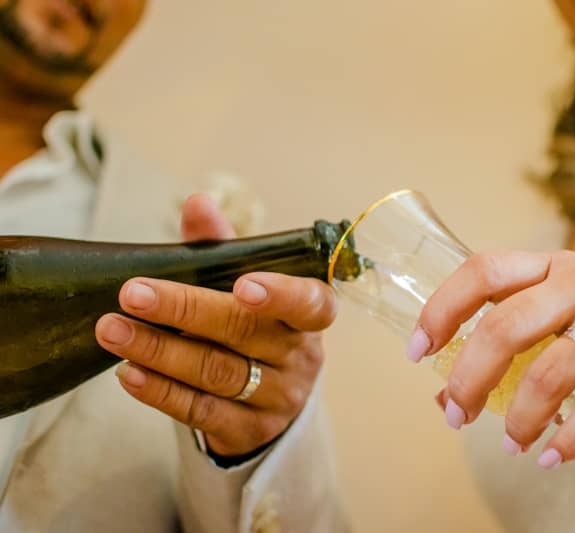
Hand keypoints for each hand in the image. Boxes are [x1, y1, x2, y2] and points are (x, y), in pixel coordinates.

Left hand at [95, 194, 335, 455]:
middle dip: (185, 309)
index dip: (280, 294)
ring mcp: (279, 397)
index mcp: (310, 314)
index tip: (243, 285)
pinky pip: (202, 411)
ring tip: (112, 330)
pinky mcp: (250, 431)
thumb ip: (225, 247)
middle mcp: (301, 356)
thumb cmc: (257, 328)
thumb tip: (197, 202)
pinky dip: (161, 392)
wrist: (270, 400)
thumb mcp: (249, 285)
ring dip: (159, 350)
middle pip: (244, 332)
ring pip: (217, 371)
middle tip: (132, 294)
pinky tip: (128, 373)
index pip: (310, 303)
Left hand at [409, 250, 574, 467]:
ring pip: (551, 370)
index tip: (417, 350)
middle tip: (454, 414)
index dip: (442, 308)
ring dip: (519, 417)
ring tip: (511, 445)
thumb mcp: (571, 308)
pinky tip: (552, 455)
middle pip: (506, 324)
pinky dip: (572, 438)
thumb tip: (445, 392)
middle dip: (470, 376)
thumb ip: (516, 340)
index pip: (483, 271)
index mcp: (553, 266)